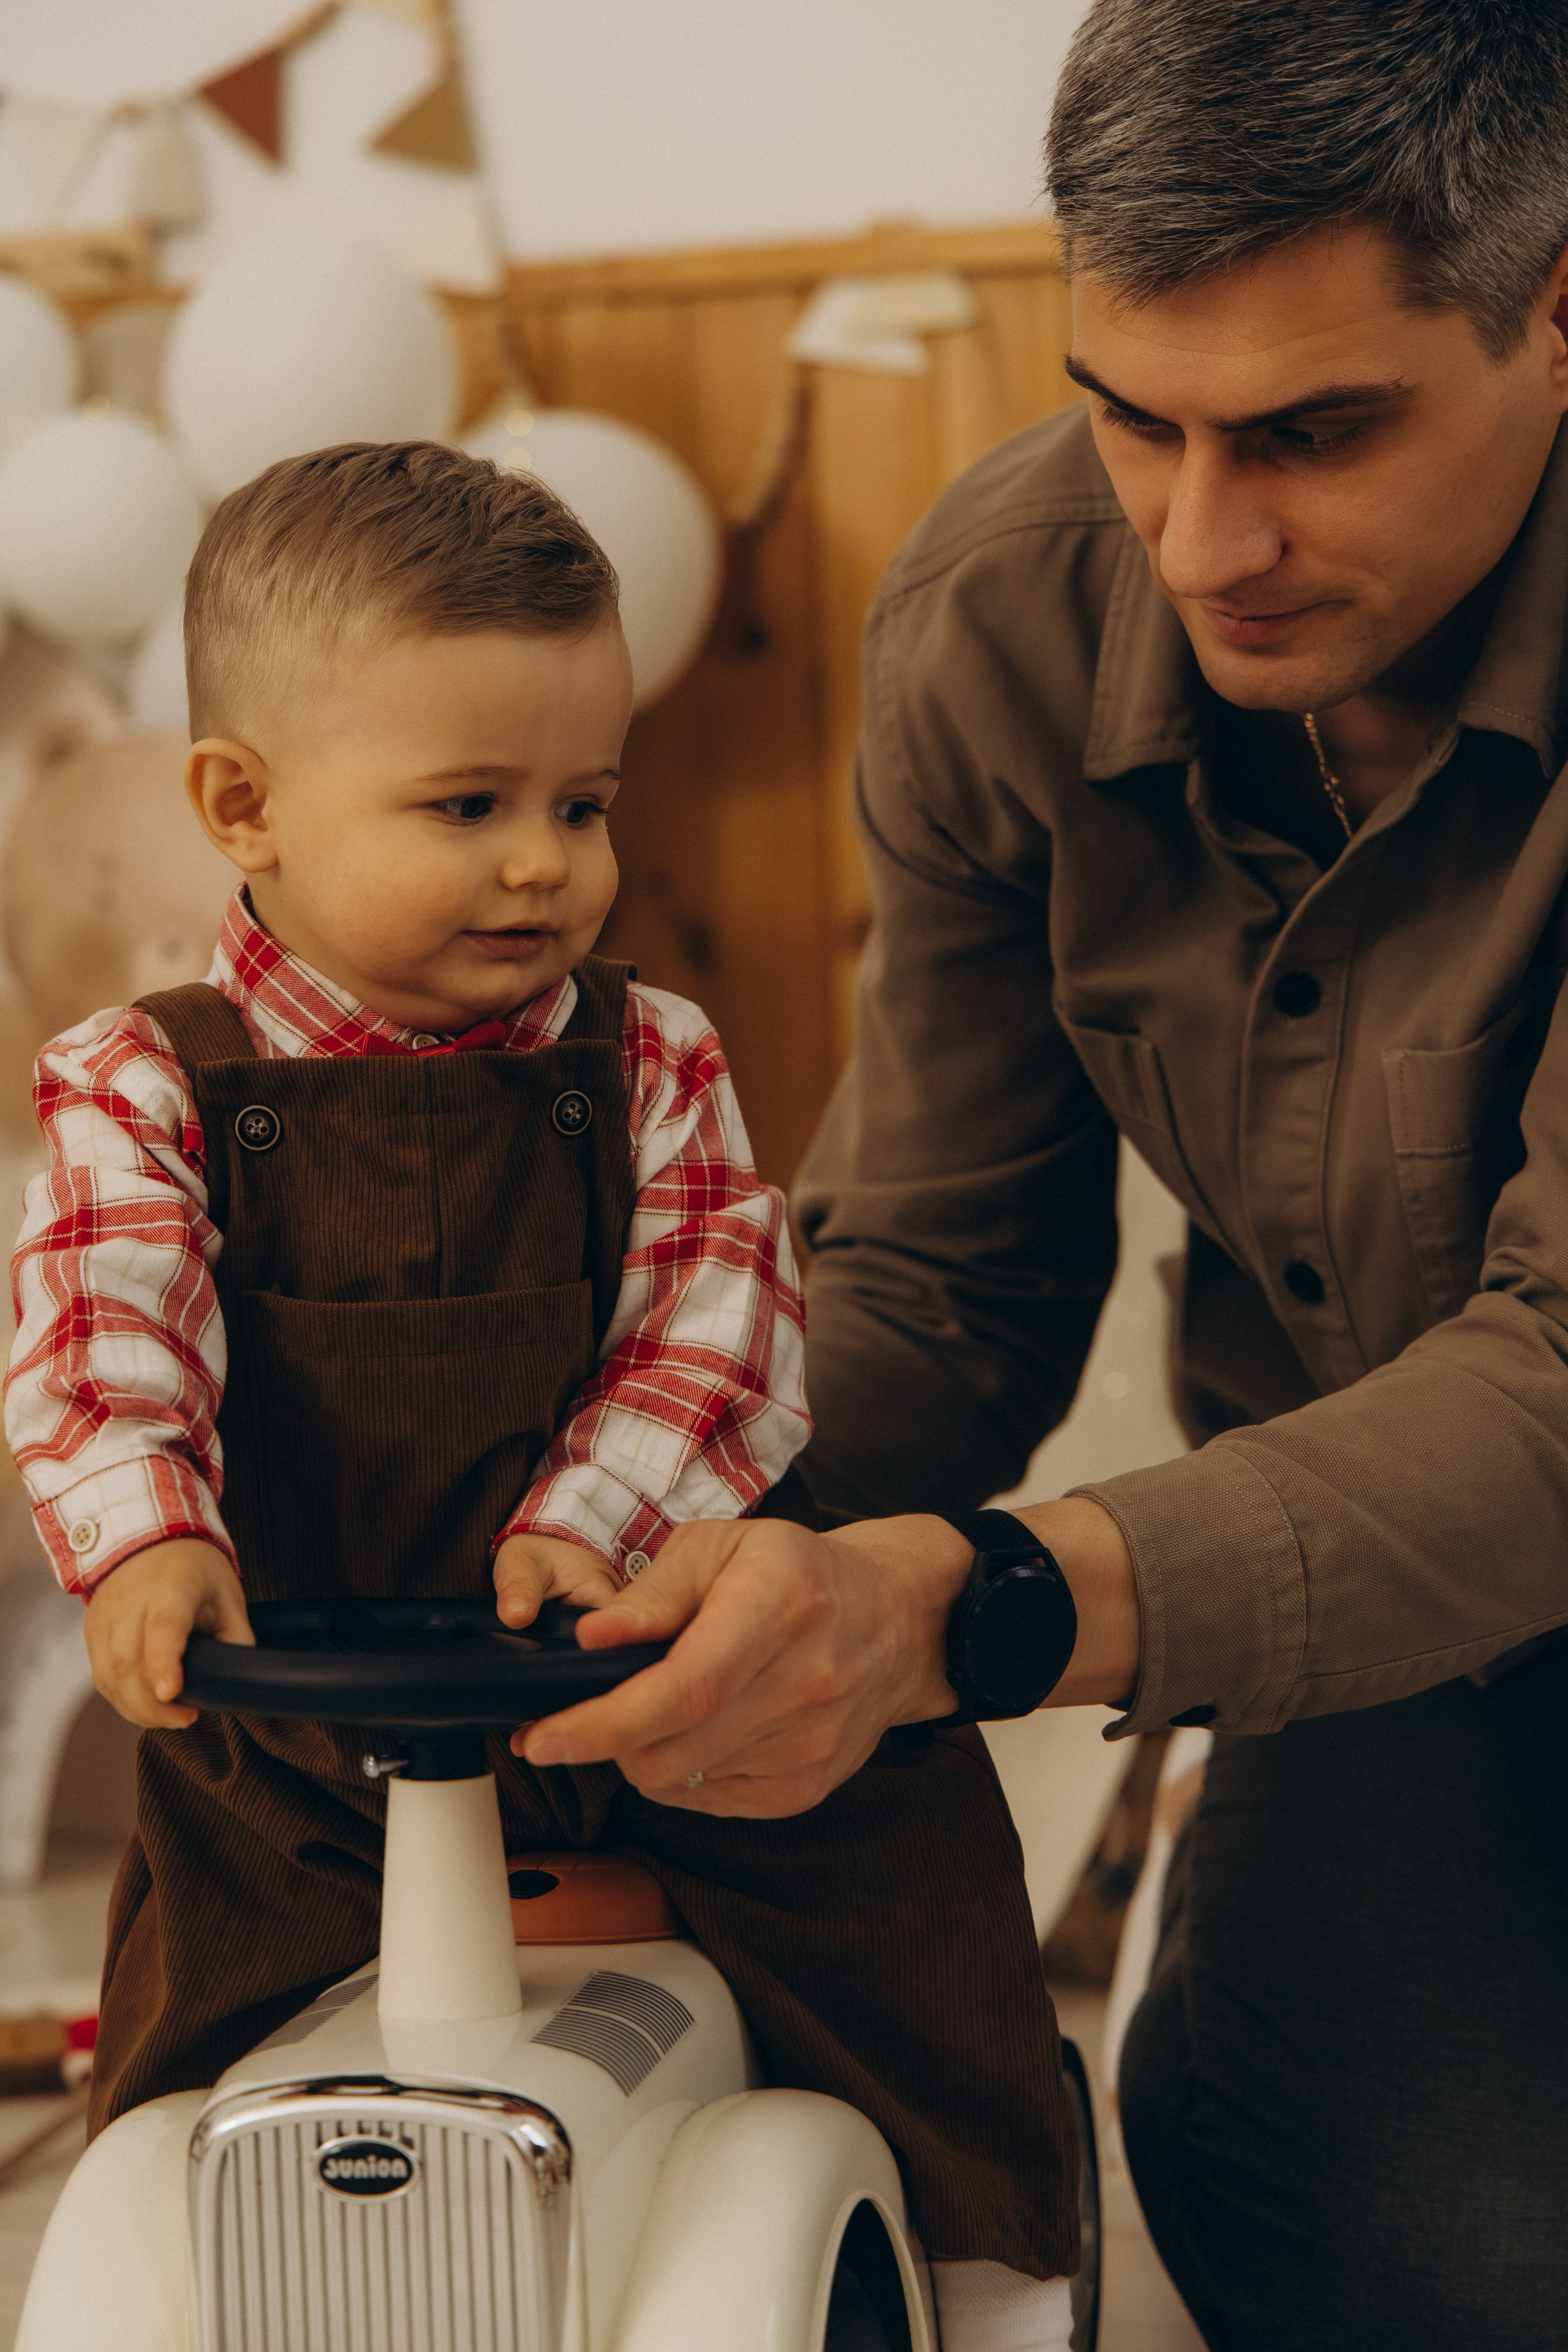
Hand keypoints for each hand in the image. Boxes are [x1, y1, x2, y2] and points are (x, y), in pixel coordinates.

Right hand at [83, 1536, 252, 1729]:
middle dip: (155, 1706)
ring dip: (139, 1709)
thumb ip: (236, 1639)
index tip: (171, 1692)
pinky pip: (102, 1678)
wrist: (149, 1542)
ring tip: (170, 1715)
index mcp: (172, 1587)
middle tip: (186, 1718)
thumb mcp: (229, 1596)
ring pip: (111, 1677)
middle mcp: (131, 1602)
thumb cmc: (194, 1570)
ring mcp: (106, 1618)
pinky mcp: (92, 1632)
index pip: (163, 1627)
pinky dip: (123, 1700)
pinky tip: (145, 1705)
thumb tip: (237, 1680)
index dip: (164, 1662)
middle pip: (131, 1663)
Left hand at [516, 1497, 1140, 1816]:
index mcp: (778, 1608)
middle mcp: (805, 1683)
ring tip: (650, 1708)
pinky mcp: (809, 1787)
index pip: (682, 1689)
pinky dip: (682, 1771)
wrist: (896, 1618)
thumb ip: (654, 1592)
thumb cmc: (799, 1572)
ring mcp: (812, 1745)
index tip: (542, 1737)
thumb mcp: (722, 1546)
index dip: (603, 1722)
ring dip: (642, 1754)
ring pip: (682, 1782)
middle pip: (672, 1749)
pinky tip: (696, 1729)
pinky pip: (711, 1799)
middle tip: (582, 1711)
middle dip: (604, 1741)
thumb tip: (591, 1638)